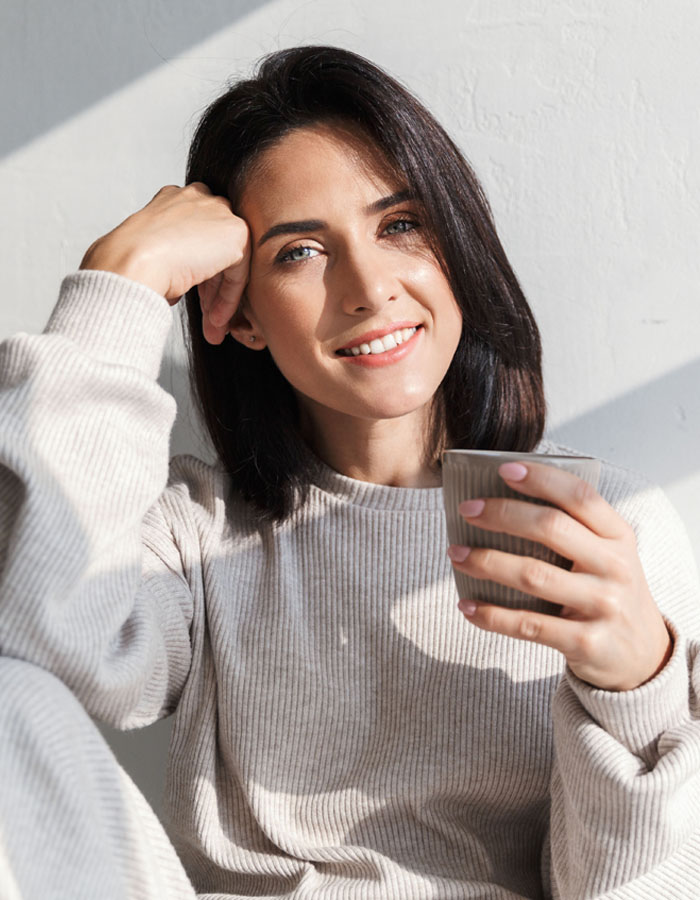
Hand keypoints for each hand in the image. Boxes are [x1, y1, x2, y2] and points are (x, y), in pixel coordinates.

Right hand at [79, 183, 250, 343]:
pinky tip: (215, 319)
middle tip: (207, 318)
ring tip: (211, 327)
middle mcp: (197, 199)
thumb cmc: (129, 263)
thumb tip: (182, 282)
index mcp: (173, 200)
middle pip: (216, 248)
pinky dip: (228, 298)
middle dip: (212, 288)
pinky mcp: (236, 233)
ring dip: (220, 298)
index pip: (196, 236)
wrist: (132, 262)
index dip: (198, 271)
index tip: (194, 300)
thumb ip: (175, 261)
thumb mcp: (151, 257)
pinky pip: (238, 273)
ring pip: (228, 262)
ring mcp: (218, 212)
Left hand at [447, 461, 672, 690]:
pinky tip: (466, 606)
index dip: (541, 479)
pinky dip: (492, 615)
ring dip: (486, 562)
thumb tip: (502, 501)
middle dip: (502, 515)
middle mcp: (615, 567)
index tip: (504, 470)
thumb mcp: (607, 554)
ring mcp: (603, 605)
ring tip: (455, 554)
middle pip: (551, 528)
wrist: (643, 655)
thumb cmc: (609, 591)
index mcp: (618, 536)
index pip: (580, 496)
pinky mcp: (585, 642)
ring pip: (533, 576)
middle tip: (466, 511)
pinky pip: (528, 625)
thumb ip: (573, 530)